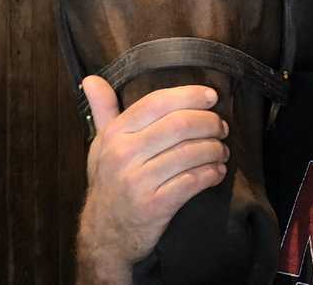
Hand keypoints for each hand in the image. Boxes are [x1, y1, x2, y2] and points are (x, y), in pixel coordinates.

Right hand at [75, 77, 229, 284]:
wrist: (104, 234)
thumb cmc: (109, 182)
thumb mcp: (101, 145)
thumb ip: (103, 110)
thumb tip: (91, 79)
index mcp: (115, 135)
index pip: (157, 102)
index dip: (188, 95)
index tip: (212, 96)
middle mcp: (124, 155)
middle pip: (179, 125)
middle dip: (209, 123)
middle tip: (222, 127)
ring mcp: (138, 181)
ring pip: (190, 153)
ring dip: (215, 149)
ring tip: (222, 150)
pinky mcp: (154, 206)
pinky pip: (193, 181)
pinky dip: (211, 173)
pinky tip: (217, 171)